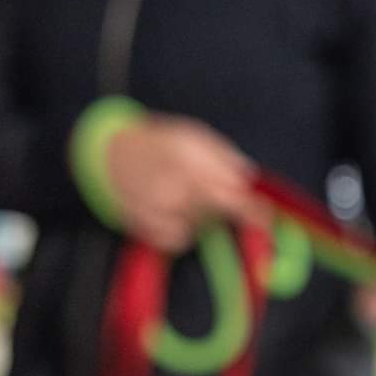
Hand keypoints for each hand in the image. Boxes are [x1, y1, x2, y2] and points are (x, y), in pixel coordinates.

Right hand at [105, 115, 256, 252]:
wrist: (112, 154)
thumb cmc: (159, 143)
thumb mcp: (193, 135)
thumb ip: (223, 156)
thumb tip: (248, 178)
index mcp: (189, 158)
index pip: (231, 194)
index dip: (252, 211)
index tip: (263, 219)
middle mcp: (173, 185)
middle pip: (215, 214)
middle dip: (220, 207)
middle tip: (208, 193)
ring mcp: (158, 209)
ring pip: (196, 228)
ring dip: (197, 217)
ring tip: (180, 196)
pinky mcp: (145, 227)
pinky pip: (176, 240)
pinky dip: (178, 230)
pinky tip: (167, 211)